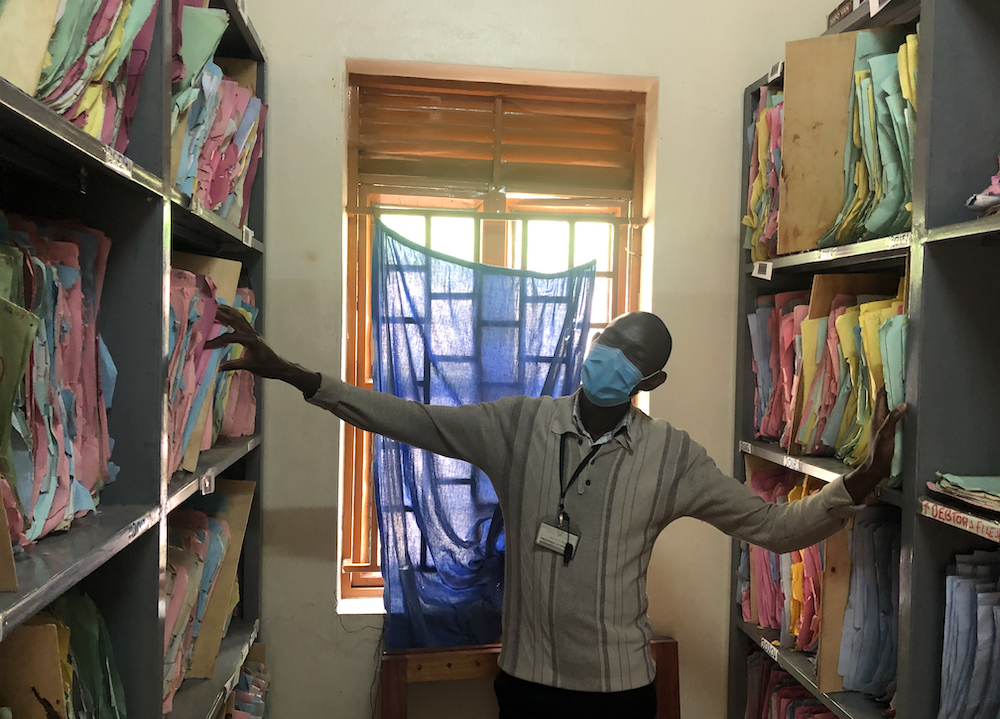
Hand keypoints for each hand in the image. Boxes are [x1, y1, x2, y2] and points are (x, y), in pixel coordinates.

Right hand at [206, 306, 320, 394]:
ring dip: (229, 311)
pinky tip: (228, 315)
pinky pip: (243, 321)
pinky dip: (235, 316)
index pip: (229, 337)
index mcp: (250, 340)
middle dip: (221, 314)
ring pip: (239, 317)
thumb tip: (217, 368)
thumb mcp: (248, 366)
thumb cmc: (266, 367)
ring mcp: (253, 332)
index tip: (205, 346)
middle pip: (234, 319)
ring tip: (217, 306)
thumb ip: (232, 365)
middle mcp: (251, 332)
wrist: (280, 366)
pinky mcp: (253, 333)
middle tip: (208, 310)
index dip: (216, 341)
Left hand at [843, 387, 906, 502]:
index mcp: (877, 416)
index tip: (896, 375)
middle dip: (895, 391)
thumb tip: (902, 403)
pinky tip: (911, 413)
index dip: (887, 385)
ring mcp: (885, 425)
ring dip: (899, 401)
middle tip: (908, 382)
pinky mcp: (891, 432)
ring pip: (892, 409)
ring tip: (912, 394)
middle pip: (887, 400)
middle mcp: (880, 418)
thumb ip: (892, 419)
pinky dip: (902, 412)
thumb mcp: (886, 434)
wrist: (877, 468)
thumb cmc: (880, 451)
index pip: (881, 396)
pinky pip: (896, 418)